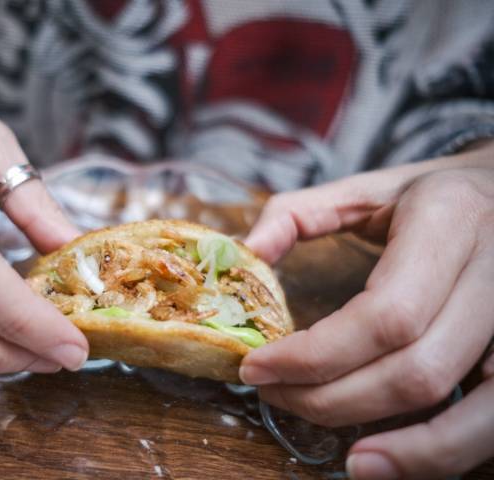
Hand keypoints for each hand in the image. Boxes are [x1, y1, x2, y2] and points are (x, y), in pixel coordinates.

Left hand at [241, 151, 493, 478]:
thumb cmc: (430, 198)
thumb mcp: (363, 189)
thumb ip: (295, 215)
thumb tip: (244, 256)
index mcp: (448, 221)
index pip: (385, 314)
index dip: (317, 355)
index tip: (257, 365)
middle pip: (416, 369)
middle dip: (334, 398)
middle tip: (274, 394)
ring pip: (468, 405)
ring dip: (404, 447)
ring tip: (345, 459)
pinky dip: (445, 450)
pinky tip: (394, 460)